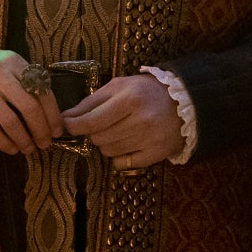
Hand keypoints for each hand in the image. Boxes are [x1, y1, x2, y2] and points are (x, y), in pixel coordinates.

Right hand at [0, 49, 64, 154]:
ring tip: (29, 149)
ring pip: (10, 122)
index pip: (41, 91)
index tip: (57, 131)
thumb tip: (50, 116)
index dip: (52, 115)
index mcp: (13, 62)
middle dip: (41, 131)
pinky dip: (4, 143)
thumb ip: (26, 82)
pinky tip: (11, 149)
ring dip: (23, 140)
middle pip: (29, 108)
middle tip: (45, 144)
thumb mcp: (7, 66)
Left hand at [62, 74, 182, 170]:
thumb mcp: (118, 86)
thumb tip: (66, 118)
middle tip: (102, 124)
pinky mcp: (157, 154)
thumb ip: (91, 101)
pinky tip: (127, 144)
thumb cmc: (145, 91)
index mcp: (130, 99)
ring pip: (108, 151)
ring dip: (106, 143)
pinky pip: (122, 164)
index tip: (66, 125)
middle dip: (93, 132)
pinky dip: (119, 157)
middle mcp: (141, 120)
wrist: (185, 101)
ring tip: (117, 131)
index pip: (91, 120)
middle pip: (98, 137)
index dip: (73, 125)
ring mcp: (150, 139)